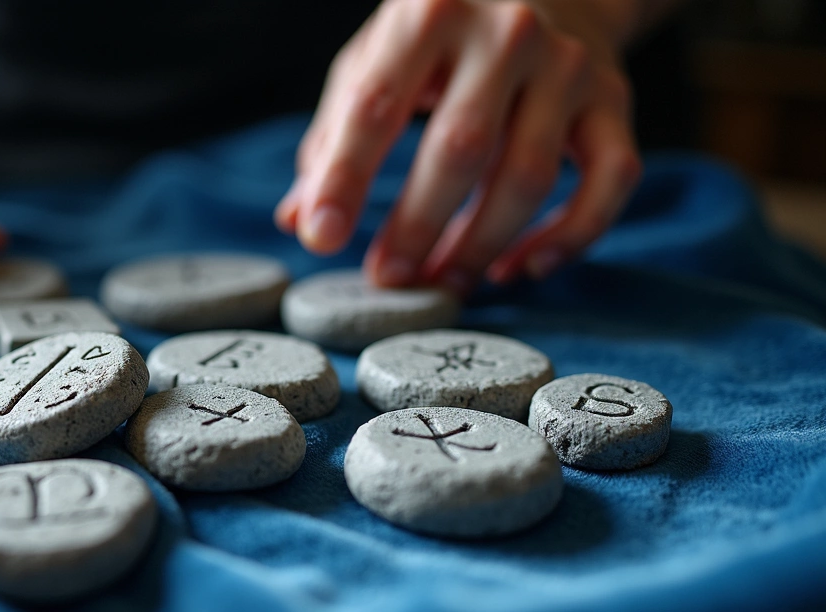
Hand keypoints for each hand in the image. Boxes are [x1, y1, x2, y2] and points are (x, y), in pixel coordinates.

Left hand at [275, 0, 642, 293]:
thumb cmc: (441, 38)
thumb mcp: (376, 61)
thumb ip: (335, 136)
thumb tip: (300, 219)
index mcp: (428, 13)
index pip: (376, 103)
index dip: (345, 177)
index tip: (321, 238)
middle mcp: (506, 32)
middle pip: (460, 147)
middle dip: (416, 225)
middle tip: (385, 278)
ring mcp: (568, 67)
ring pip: (529, 175)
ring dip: (481, 245)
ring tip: (440, 283)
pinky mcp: (614, 101)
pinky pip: (609, 182)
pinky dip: (569, 238)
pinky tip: (521, 269)